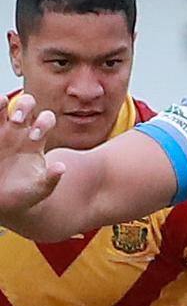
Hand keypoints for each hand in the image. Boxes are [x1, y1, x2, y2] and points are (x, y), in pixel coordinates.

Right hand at [0, 94, 63, 218]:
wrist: (3, 203)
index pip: (45, 120)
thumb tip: (61, 167)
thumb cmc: (24, 194)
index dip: (43, 123)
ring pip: (2, 106)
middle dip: (24, 106)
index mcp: (36, 140)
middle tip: (17, 120)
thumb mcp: (39, 189)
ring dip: (1, 102)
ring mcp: (0, 133)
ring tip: (1, 103)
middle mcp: (19, 132)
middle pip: (26, 105)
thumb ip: (51, 179)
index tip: (35, 137)